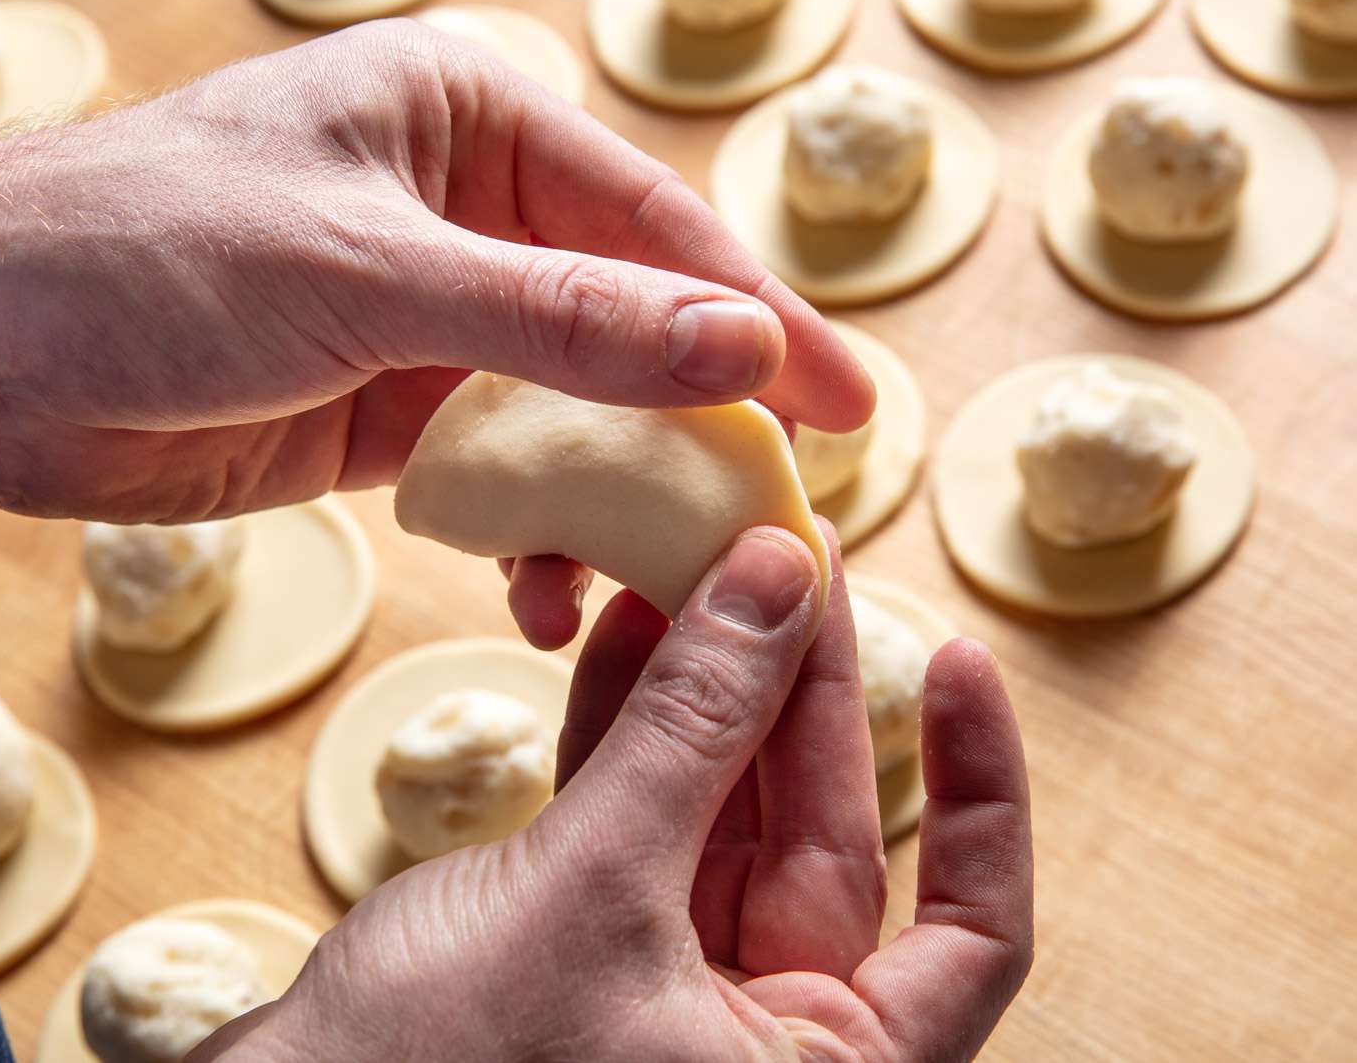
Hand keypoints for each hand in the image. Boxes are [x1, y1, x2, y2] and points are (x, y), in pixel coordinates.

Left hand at [0, 18, 869, 646]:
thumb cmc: (153, 250)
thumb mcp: (378, 275)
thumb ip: (566, 320)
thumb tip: (744, 342)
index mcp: (476, 122)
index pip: (656, 229)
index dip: (758, 320)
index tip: (846, 405)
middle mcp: (469, 212)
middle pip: (632, 320)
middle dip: (700, 418)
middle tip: (782, 507)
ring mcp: (435, 317)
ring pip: (576, 407)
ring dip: (616, 493)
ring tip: (662, 572)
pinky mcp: (396, 410)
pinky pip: (505, 470)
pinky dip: (535, 530)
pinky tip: (547, 588)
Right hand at [195, 522, 1032, 1061]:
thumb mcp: (592, 888)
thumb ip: (693, 729)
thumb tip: (780, 584)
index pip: (971, 930)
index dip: (982, 788)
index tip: (962, 659)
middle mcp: (759, 1038)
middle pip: (823, 833)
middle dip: (803, 690)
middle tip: (790, 559)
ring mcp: (671, 986)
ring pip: (726, 809)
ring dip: (712, 690)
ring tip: (708, 565)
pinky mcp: (590, 944)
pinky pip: (642, 819)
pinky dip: (635, 729)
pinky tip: (632, 631)